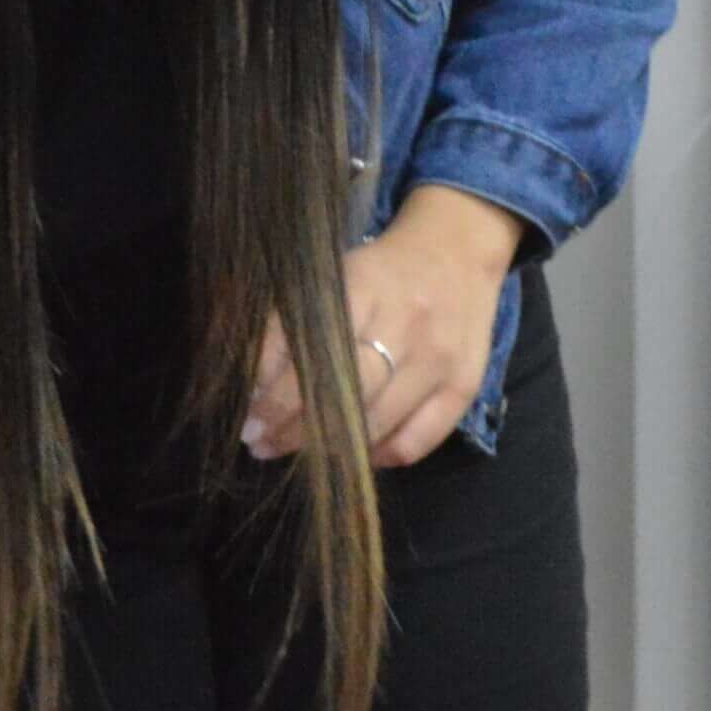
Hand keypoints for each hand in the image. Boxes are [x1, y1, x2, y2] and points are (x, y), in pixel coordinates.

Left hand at [243, 184, 522, 469]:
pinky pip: (415, 442)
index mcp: (366, 287)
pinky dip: (378, 457)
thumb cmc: (381, 270)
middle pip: (344, 392)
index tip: (246, 415)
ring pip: (376, 423)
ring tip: (292, 451)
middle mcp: (407, 325)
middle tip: (258, 441)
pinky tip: (352, 453)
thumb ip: (290, 322)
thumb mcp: (333, 277)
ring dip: (327, 448)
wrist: (458, 253)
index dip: (273, 390)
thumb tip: (249, 380)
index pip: (311, 349)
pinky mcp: (464, 387)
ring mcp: (439, 360)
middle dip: (292, 426)